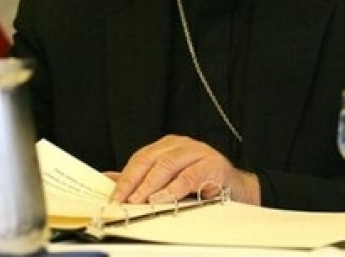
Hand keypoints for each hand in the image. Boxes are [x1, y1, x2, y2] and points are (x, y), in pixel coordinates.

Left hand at [108, 134, 259, 204]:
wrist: (235, 188)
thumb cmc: (201, 182)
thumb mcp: (169, 179)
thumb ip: (141, 179)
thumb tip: (110, 179)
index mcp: (169, 145)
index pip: (142, 157)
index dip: (127, 177)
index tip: (115, 195)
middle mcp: (182, 145)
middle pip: (152, 159)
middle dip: (135, 180)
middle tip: (123, 199)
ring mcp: (198, 152)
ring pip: (168, 164)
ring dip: (151, 185)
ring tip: (140, 200)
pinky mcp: (212, 165)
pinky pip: (189, 176)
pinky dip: (173, 189)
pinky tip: (162, 199)